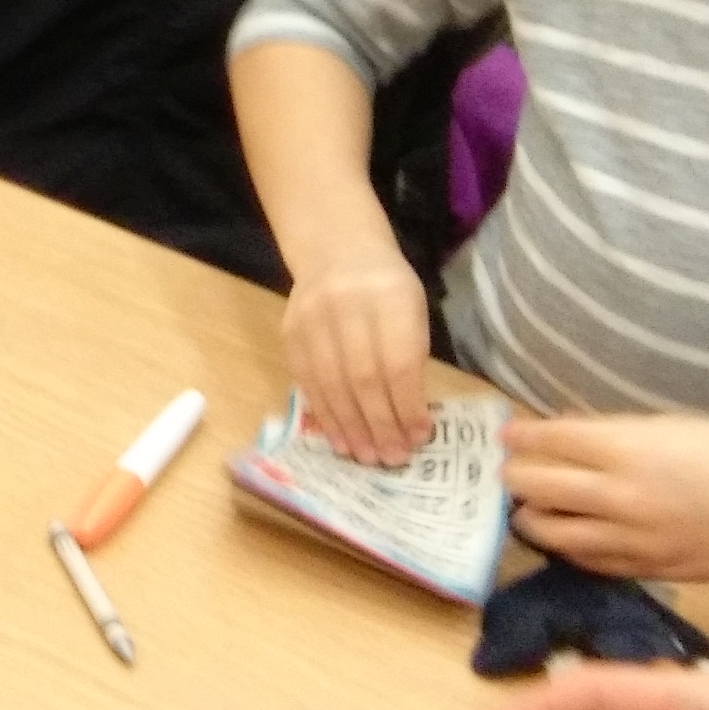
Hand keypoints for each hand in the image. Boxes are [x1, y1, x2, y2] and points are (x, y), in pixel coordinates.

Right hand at [281, 253, 432, 464]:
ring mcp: (311, 319)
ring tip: (367, 456)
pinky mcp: (289, 333)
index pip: (399, 363)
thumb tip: (410, 420)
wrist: (336, 251)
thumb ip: (411, 356)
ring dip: (351, 427)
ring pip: (331, 384)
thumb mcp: (412, 310)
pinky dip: (325, 415)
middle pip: (363, 378)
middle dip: (380, 424)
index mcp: (390, 298)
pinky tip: (339, 439)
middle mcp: (346, 307)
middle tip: (393, 458)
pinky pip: (307, 382)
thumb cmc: (386, 289)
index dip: (408, 405)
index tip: (419, 437)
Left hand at [504, 409, 708, 581]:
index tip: (506, 434)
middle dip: (515, 476)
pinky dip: (568, 547)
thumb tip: (561, 431)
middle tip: (511, 471)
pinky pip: (589, 561)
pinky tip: (564, 537)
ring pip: (552, 532)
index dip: (520, 436)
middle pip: (538, 487)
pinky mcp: (648, 570)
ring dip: (530, 517)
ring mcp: (632, 539)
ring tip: (527, 508)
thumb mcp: (669, 427)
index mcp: (626, 451)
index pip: (548, 441)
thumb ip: (612, 433)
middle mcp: (621, 497)